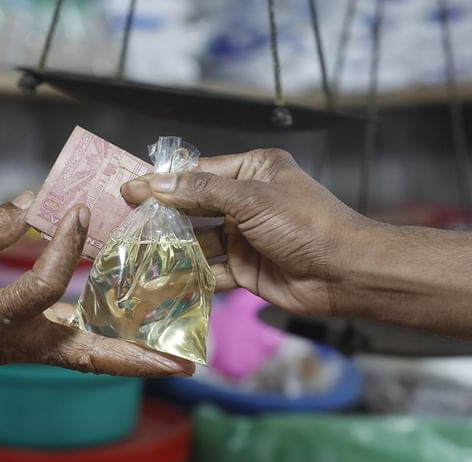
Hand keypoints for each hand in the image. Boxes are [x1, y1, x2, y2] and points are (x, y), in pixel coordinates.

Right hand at [0, 192, 193, 376]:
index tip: (77, 211)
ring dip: (130, 357)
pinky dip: (103, 341)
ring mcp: (21, 349)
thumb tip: (39, 202)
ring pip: (86, 357)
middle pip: (88, 356)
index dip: (64, 246)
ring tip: (173, 356)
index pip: (46, 287)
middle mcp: (15, 343)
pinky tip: (129, 329)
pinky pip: (71, 347)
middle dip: (138, 359)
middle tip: (185, 364)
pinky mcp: (21, 345)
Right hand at [121, 149, 370, 315]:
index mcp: (254, 171)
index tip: (129, 189)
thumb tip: (157, 184)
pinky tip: (164, 280)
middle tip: (125, 223)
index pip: (198, 173)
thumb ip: (202, 193)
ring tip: (138, 254)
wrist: (346, 273)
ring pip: (199, 242)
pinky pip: (210, 271)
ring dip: (173, 250)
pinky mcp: (246, 269)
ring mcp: (245, 237)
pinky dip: (190, 277)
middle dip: (163, 217)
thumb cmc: (307, 224)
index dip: (163, 182)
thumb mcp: (252, 199)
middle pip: (194, 208)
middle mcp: (247, 202)